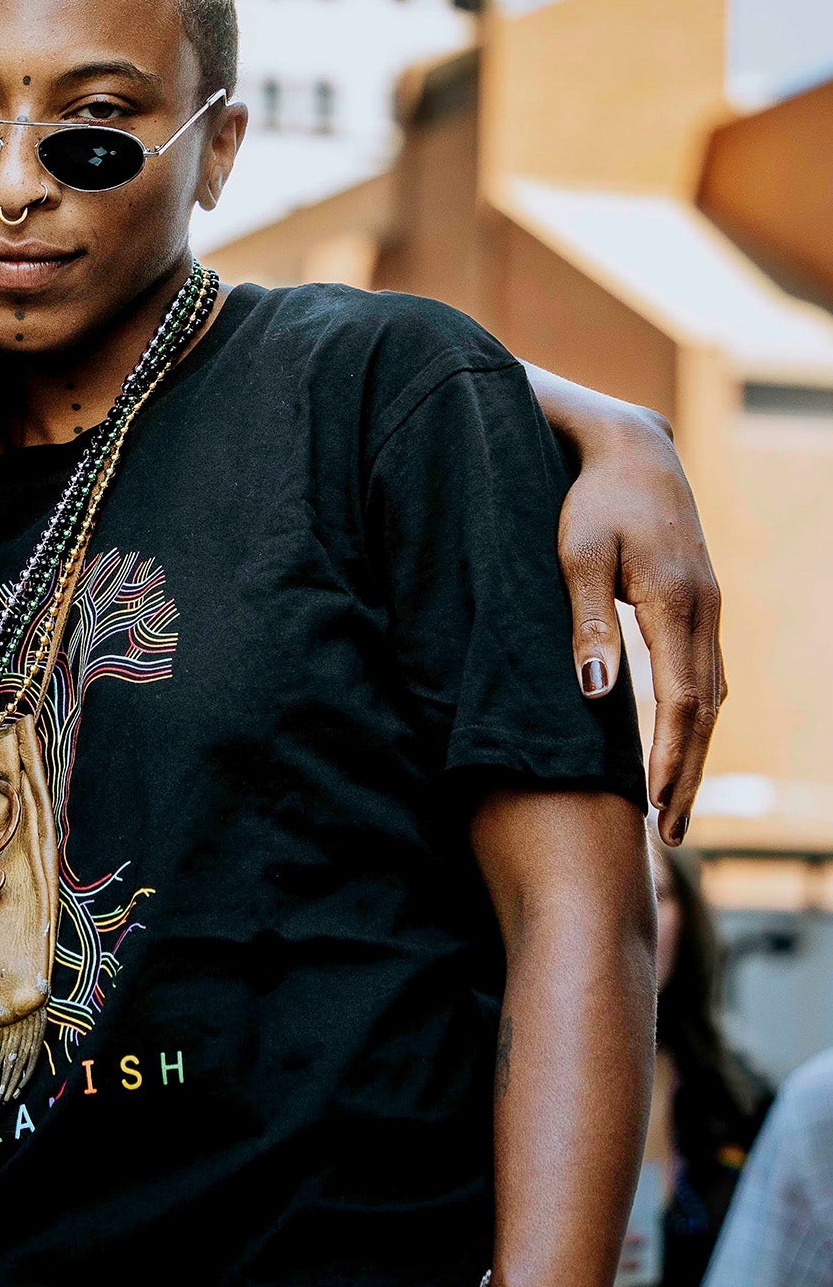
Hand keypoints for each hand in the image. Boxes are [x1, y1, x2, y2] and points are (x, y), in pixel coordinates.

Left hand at [557, 399, 723, 844]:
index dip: (671, 758)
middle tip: (675, 835)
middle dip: (690, 774)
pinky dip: (696, 720)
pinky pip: (706, 676)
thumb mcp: (575, 558)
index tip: (658, 806)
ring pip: (712, 696)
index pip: (682, 700)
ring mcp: (709, 609)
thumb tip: (595, 692)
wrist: (633, 451)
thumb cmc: (592, 501)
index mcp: (676, 604)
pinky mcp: (699, 605)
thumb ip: (587, 623)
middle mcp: (705, 611)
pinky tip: (681, 748)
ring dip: (695, 752)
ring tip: (674, 807)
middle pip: (706, 710)